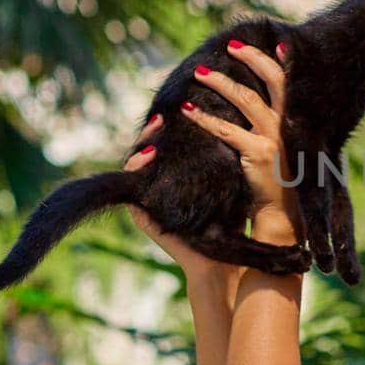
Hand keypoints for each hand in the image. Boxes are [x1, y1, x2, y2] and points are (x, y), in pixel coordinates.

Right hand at [122, 113, 220, 278]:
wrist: (225, 255)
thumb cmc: (232, 216)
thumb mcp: (228, 179)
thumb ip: (224, 154)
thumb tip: (234, 118)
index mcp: (176, 178)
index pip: (167, 146)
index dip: (170, 127)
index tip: (181, 108)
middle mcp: (159, 187)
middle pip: (147, 151)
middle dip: (152, 130)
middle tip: (162, 115)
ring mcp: (147, 201)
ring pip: (134, 165)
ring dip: (142, 144)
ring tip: (155, 128)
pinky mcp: (141, 215)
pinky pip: (130, 187)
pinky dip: (136, 168)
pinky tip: (148, 154)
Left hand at [181, 40, 302, 243]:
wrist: (284, 216)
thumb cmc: (280, 182)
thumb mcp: (284, 148)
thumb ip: (276, 125)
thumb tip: (258, 103)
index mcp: (295, 121)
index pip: (289, 81)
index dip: (276, 60)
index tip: (265, 44)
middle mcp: (288, 125)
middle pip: (271, 81)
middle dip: (251, 58)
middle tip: (231, 45)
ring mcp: (274, 139)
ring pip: (245, 98)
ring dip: (220, 82)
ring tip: (200, 73)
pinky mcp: (258, 154)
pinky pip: (226, 129)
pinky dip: (204, 118)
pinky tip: (188, 110)